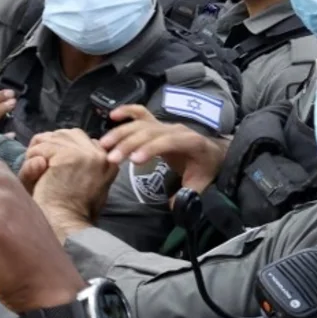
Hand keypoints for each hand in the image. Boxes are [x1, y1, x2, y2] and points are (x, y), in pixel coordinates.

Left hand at [20, 130, 118, 236]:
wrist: (66, 224)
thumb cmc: (70, 212)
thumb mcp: (78, 185)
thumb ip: (68, 165)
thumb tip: (41, 160)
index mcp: (108, 162)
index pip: (80, 140)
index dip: (60, 148)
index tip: (51, 165)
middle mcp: (101, 154)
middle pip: (67, 134)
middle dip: (49, 145)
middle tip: (39, 164)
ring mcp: (86, 153)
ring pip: (53, 138)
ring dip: (38, 151)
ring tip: (36, 170)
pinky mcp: (69, 155)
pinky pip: (42, 147)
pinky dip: (32, 158)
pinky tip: (35, 173)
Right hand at [99, 105, 227, 194]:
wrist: (212, 154)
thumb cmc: (205, 169)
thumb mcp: (201, 185)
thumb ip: (188, 194)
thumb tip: (174, 204)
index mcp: (191, 142)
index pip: (169, 141)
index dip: (151, 148)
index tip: (133, 161)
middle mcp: (176, 129)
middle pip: (150, 131)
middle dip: (129, 143)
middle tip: (111, 158)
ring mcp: (165, 125)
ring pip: (141, 124)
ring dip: (121, 133)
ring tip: (104, 145)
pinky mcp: (157, 125)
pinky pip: (141, 114)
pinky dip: (126, 112)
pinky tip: (112, 115)